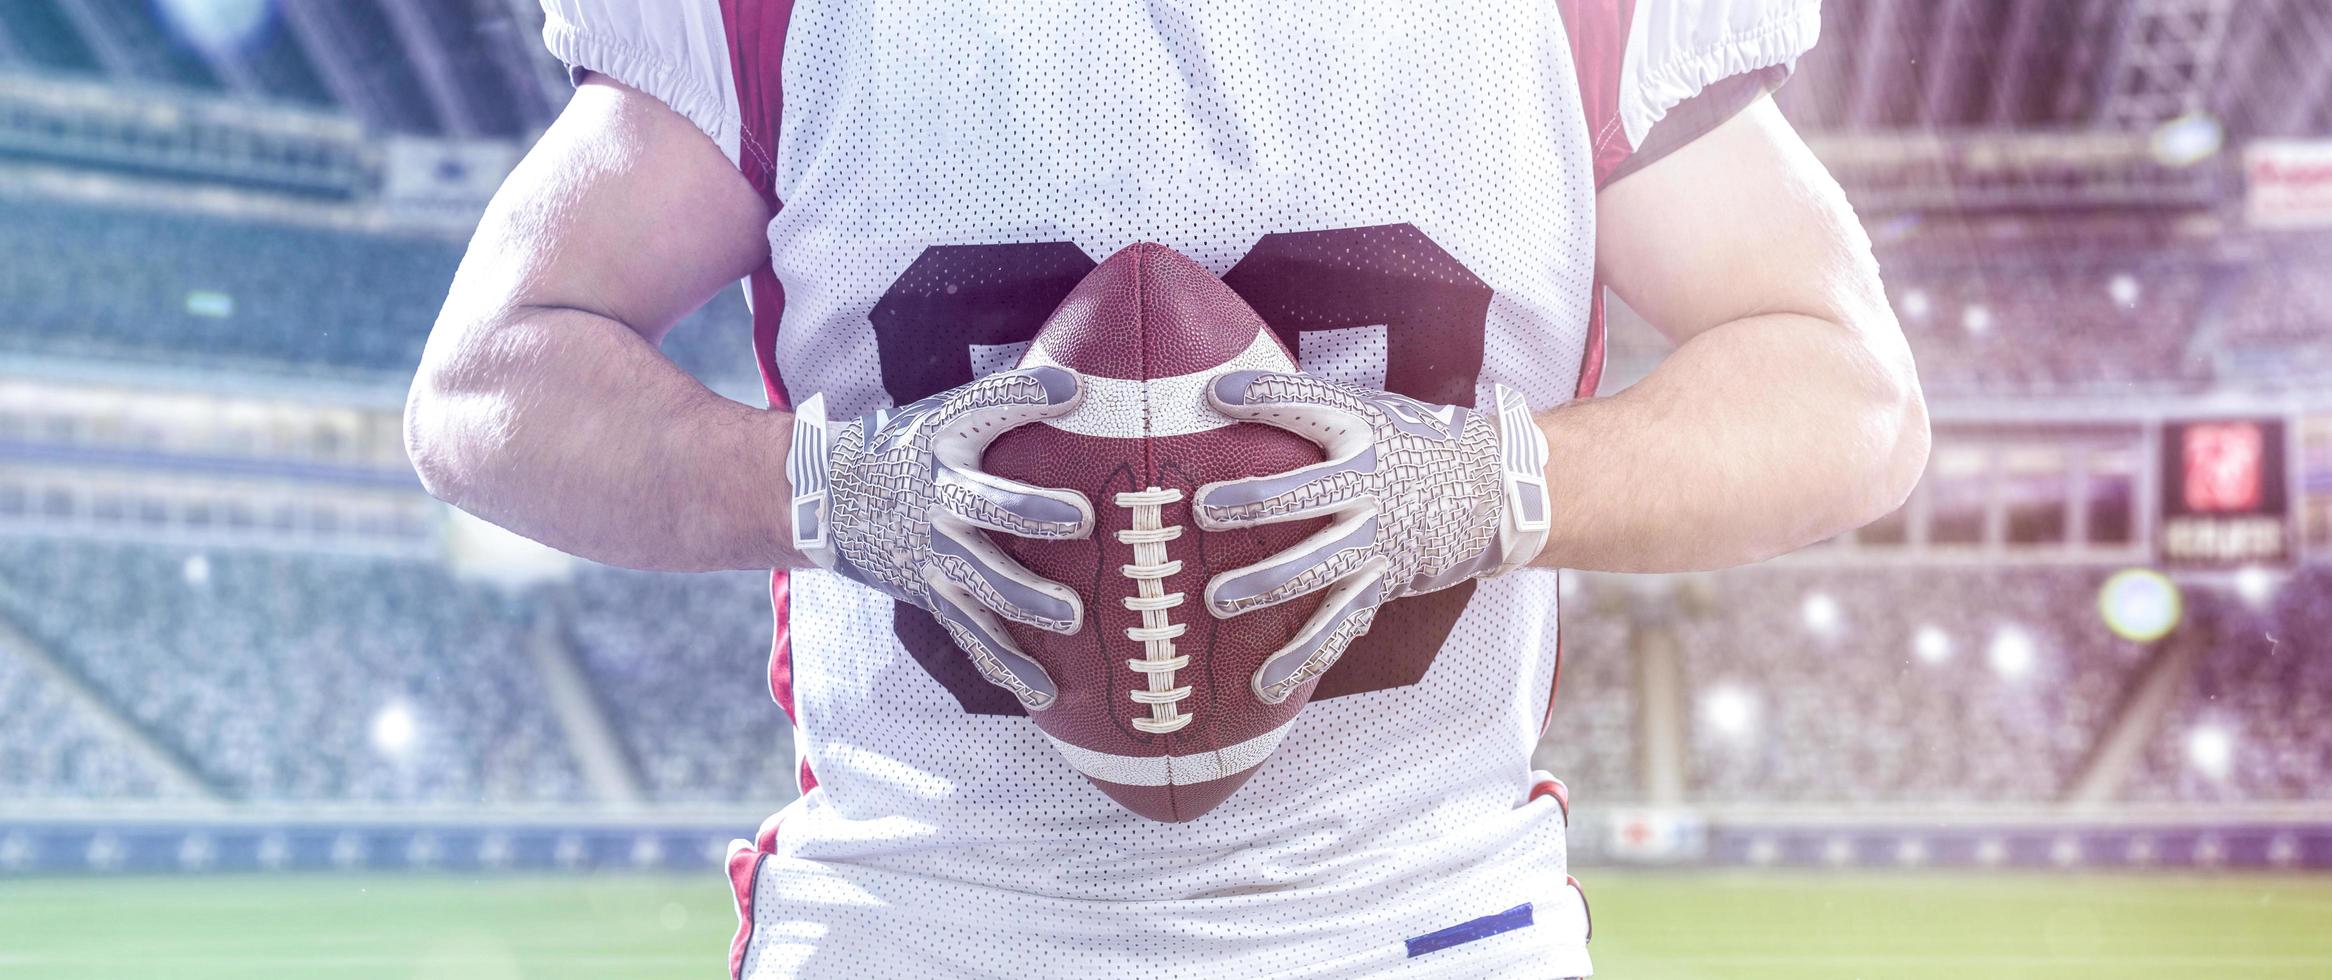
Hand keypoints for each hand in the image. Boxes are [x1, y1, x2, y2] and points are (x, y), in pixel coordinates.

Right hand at [788, 367, 1092, 709]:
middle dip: (1033, 514)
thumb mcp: (942, 413)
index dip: (1025, 395)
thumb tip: (1087, 377)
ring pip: (982, 580)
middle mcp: (937, 498)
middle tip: (1079, 520)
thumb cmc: (907, 447)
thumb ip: (1007, 400)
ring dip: (1027, 599)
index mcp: (943, 441)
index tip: (1071, 388)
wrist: (826, 499)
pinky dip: (1007, 667)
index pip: (985, 407)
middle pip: (988, 505)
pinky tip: (1047, 694)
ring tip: (1074, 616)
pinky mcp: (932, 595)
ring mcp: (932, 553)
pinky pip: (972, 636)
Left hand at [1193, 371, 1550, 702]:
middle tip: (1203, 511)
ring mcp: (1376, 542)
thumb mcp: (1371, 411)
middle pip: (1306, 497)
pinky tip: (1264, 684)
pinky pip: (1338, 625)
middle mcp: (1370, 489)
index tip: (1219, 393)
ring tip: (1217, 601)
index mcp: (1363, 435)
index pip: (1310, 408)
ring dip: (1265, 586)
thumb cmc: (1411, 444)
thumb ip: (1307, 406)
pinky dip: (1303, 657)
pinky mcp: (1380, 583)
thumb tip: (1221, 385)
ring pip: (1316, 568)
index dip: (1266, 398)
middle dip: (1253, 505)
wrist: (1492, 491)